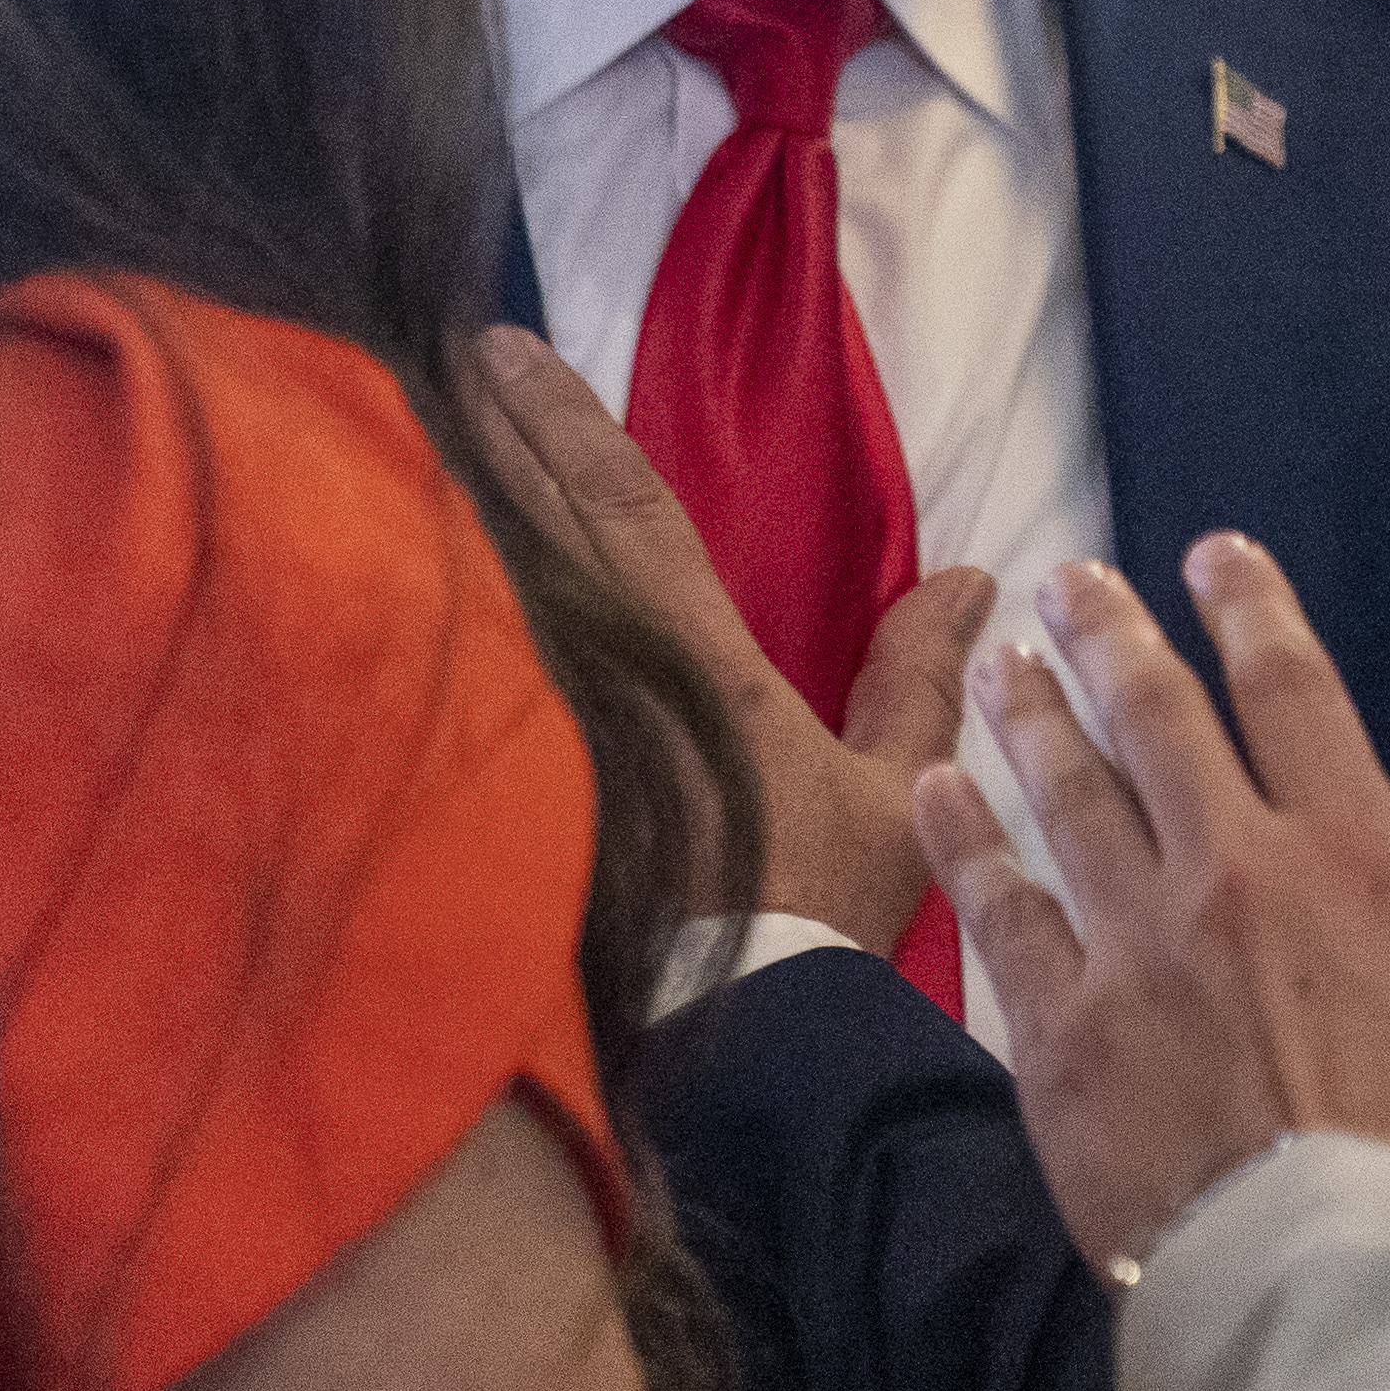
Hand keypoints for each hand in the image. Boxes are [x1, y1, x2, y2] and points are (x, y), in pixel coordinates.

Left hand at [475, 325, 992, 951]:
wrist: (725, 1038)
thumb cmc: (810, 911)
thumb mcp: (890, 795)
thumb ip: (920, 682)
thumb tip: (968, 580)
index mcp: (690, 662)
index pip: (620, 509)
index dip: (565, 422)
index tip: (506, 352)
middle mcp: (599, 680)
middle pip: (529, 532)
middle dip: (488, 441)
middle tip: (444, 363)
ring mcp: (550, 737)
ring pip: (493, 602)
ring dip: (458, 517)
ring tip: (421, 446)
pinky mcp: (523, 794)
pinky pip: (480, 675)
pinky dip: (452, 617)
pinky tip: (423, 594)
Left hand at [915, 534, 1389, 1268]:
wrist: (1341, 1304)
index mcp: (1357, 860)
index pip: (1294, 693)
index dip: (1251, 609)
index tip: (1215, 556)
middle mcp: (1233, 874)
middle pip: (1153, 715)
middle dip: (1109, 632)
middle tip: (1070, 580)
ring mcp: (1134, 946)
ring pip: (1062, 792)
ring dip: (1027, 714)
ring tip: (1000, 661)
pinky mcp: (1060, 1032)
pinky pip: (995, 910)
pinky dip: (959, 838)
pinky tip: (933, 789)